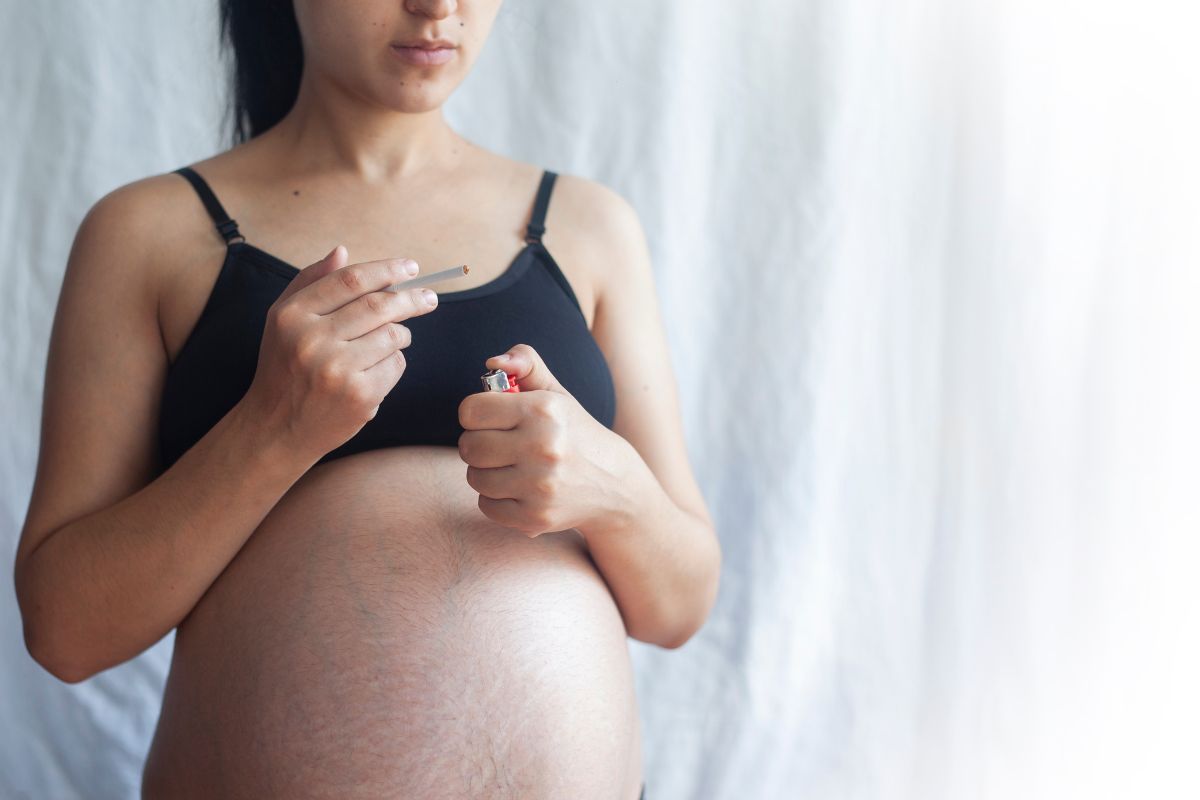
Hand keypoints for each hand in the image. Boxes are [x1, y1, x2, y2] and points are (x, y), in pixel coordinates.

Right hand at [241, 244, 439, 460]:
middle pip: (379, 305)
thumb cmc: (285, 367)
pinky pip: (396, 365)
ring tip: (392, 341)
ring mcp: (336, 369)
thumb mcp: (283, 321)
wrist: (277, 428)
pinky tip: (376, 370)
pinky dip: (394, 363)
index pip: (350, 280)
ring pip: (393, 335)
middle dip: (412, 298)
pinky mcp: (359, 395)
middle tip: (429, 298)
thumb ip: (311, 282)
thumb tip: (342, 250)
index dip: (386, 270)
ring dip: (401, 335)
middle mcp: (311, 339)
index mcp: (292, 315)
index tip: (410, 267)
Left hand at [457, 343, 621, 536]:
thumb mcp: (556, 393)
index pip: (471, 411)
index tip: (490, 419)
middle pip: (469, 446)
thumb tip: (494, 361)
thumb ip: (526, 363)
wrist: (613, 484)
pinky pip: (486, 506)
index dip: (475, 414)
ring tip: (509, 467)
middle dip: (477, 444)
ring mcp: (539, 486)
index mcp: (544, 410)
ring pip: (474, 478)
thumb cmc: (573, 433)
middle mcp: (543, 447)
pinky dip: (495, 499)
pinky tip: (517, 489)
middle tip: (497, 444)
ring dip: (485, 472)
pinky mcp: (535, 517)